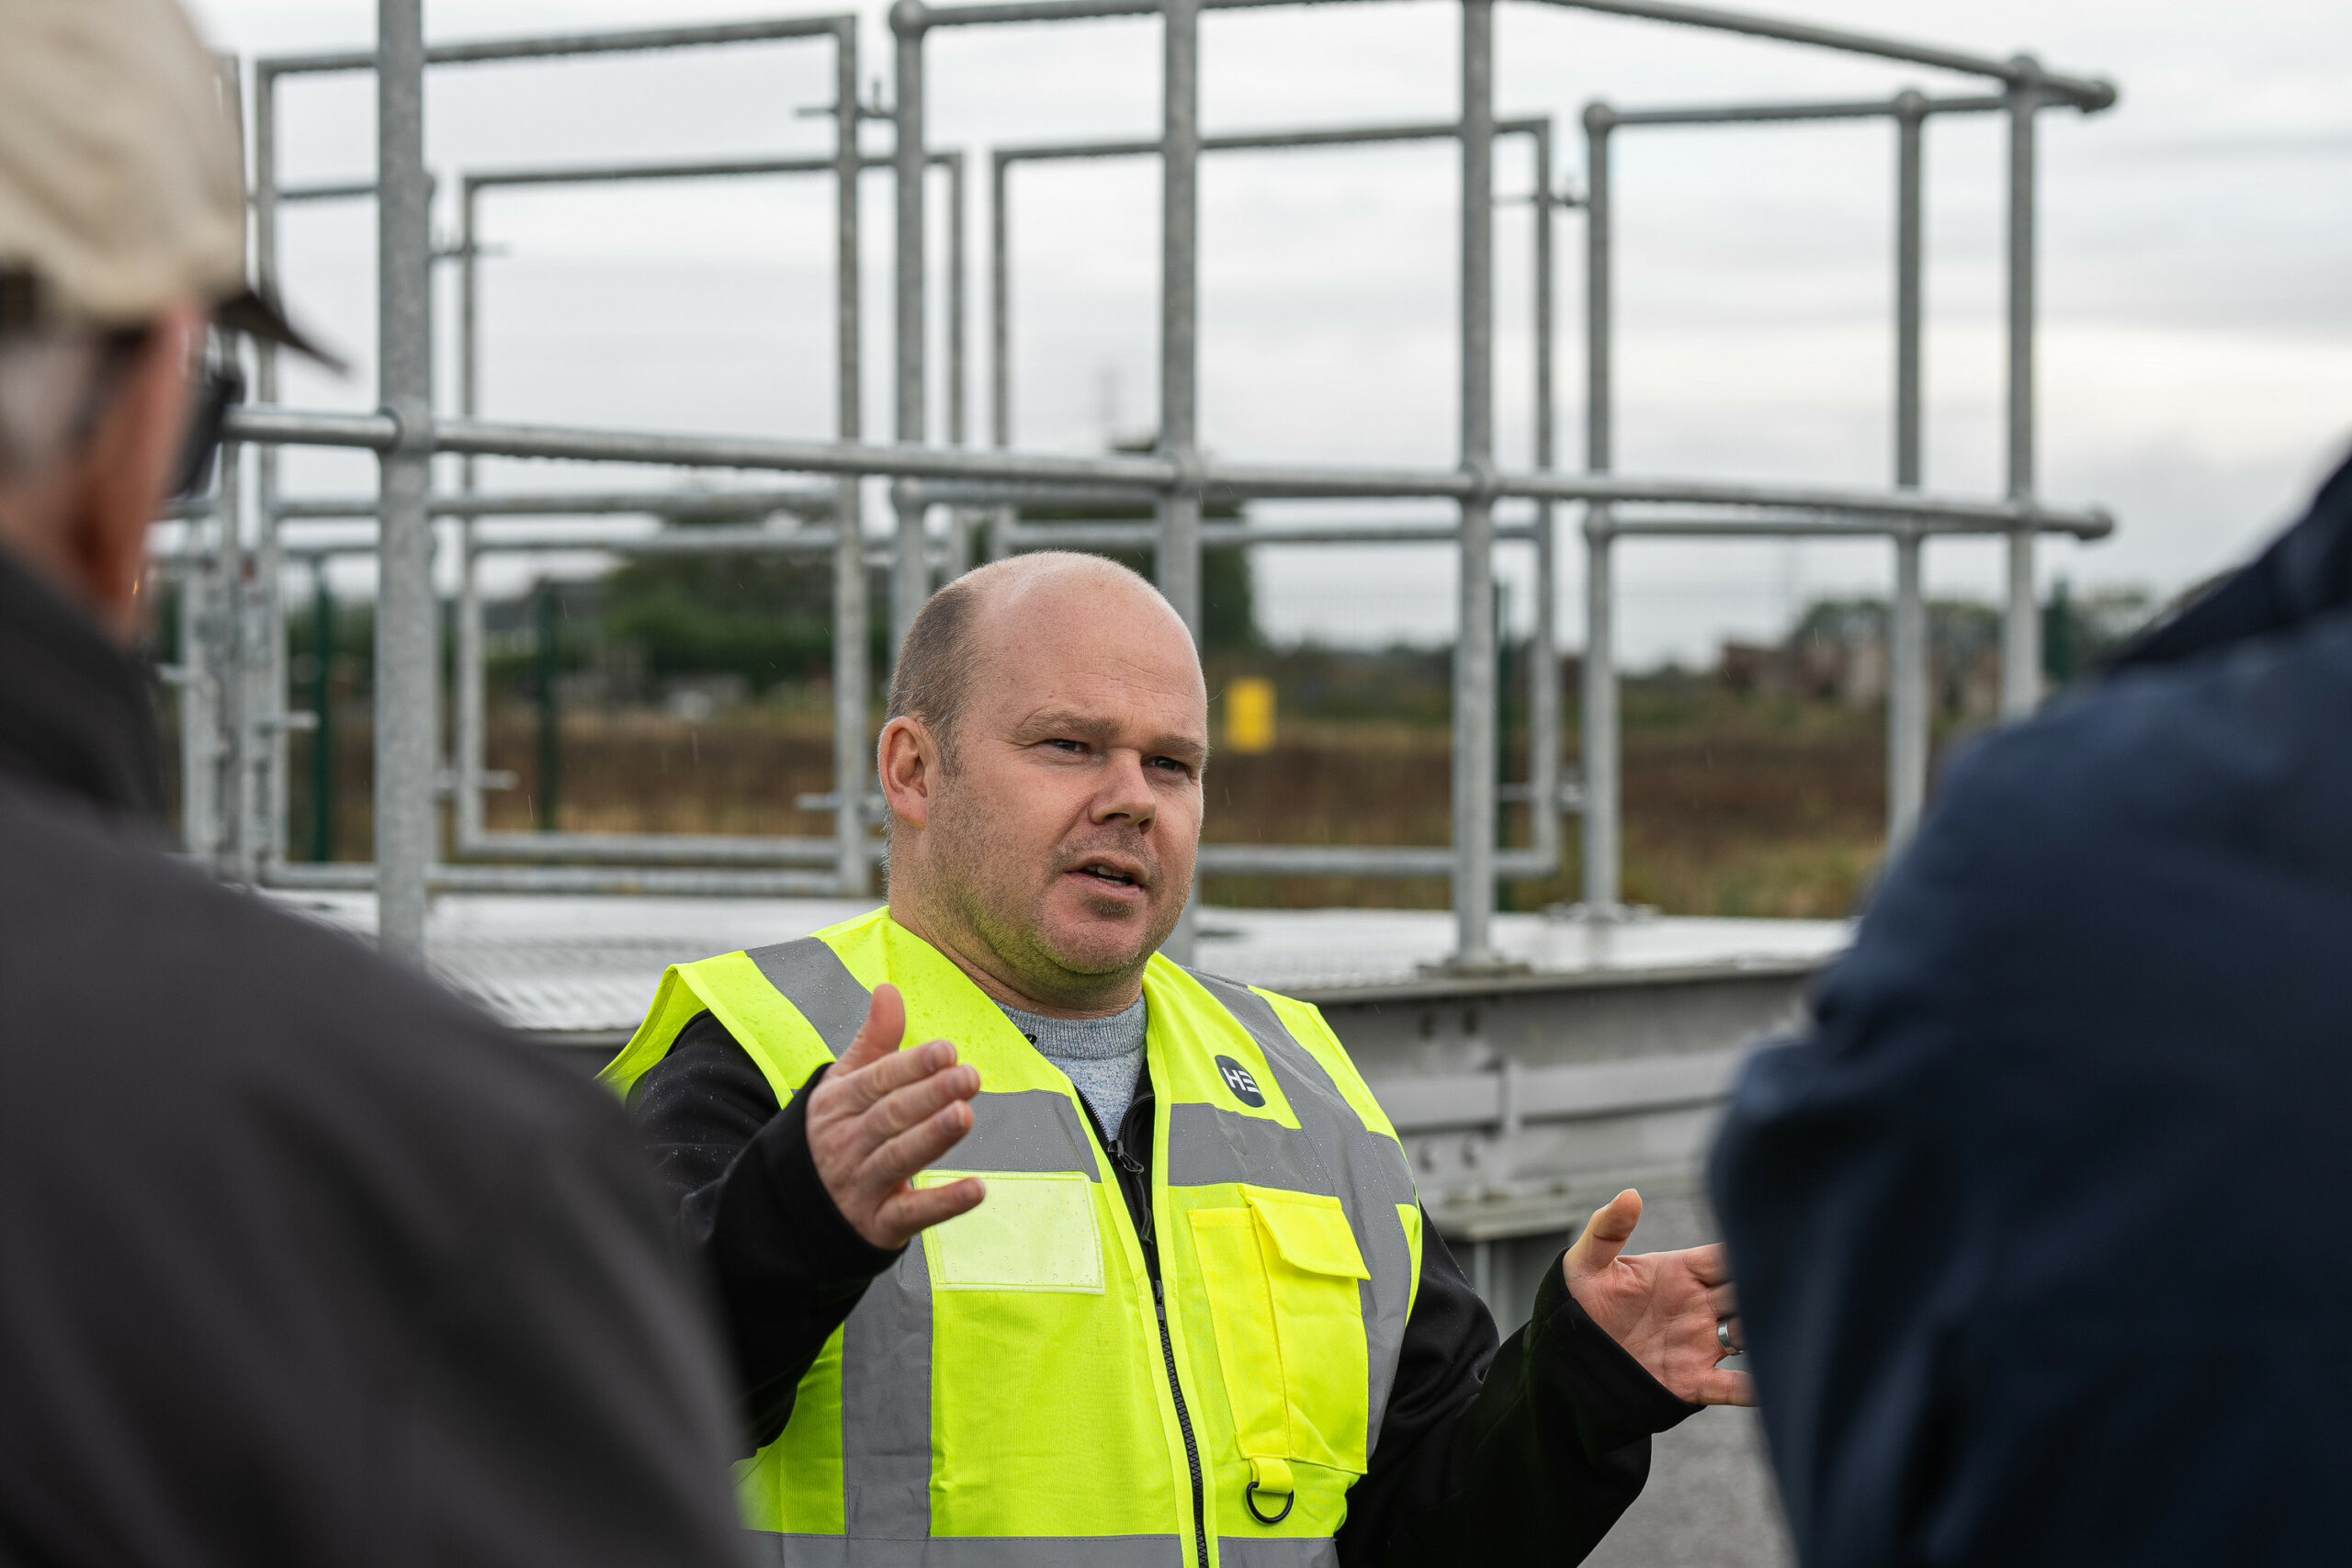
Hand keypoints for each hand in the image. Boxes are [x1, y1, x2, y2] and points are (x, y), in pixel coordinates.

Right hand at [804, 983, 985, 1249]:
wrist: (797, 1208)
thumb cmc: (836, 1133)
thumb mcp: (844, 1085)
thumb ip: (874, 1042)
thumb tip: (888, 988)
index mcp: (839, 1104)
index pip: (878, 1081)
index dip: (912, 1065)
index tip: (947, 1050)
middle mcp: (848, 1143)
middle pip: (891, 1116)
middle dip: (930, 1095)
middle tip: (969, 1077)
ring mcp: (862, 1185)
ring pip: (898, 1158)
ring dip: (933, 1138)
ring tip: (964, 1116)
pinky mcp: (879, 1223)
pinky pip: (911, 1213)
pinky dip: (944, 1204)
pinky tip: (977, 1190)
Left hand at [1562, 1188, 1754, 1406]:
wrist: (1567, 1355)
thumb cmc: (1579, 1300)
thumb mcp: (1587, 1262)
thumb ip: (1607, 1228)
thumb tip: (1630, 1195)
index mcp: (1682, 1272)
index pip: (1726, 1259)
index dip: (1750, 1253)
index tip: (1775, 1247)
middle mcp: (1700, 1306)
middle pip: (1747, 1296)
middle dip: (1766, 1293)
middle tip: (1790, 1291)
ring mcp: (1700, 1344)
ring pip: (1749, 1337)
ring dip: (1764, 1336)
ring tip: (1770, 1334)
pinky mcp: (1692, 1382)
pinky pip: (1733, 1388)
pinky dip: (1755, 1389)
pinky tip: (1773, 1388)